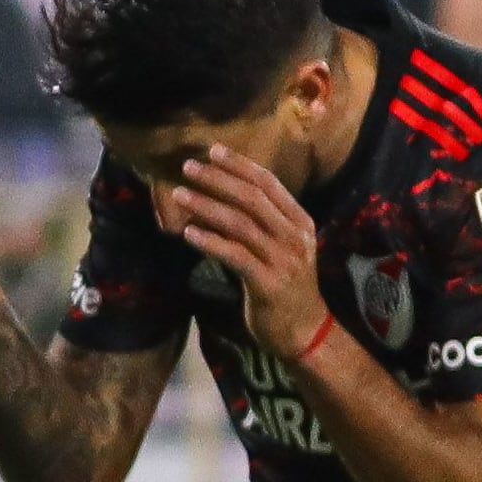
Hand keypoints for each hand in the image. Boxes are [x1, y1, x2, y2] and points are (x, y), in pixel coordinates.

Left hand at [155, 141, 329, 362]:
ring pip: (241, 224)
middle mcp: (295, 236)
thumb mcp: (278, 247)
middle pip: (253, 199)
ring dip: (207, 206)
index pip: (269, 184)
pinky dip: (210, 242)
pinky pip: (235, 256)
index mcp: (299, 222)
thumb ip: (257, 223)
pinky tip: (188, 233)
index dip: (241, 165)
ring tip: (179, 195)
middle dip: (218, 179)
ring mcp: (284, 260)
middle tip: (188, 167)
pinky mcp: (268, 284)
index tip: (214, 151)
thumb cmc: (284, 285)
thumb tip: (216, 196)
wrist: (303, 330)